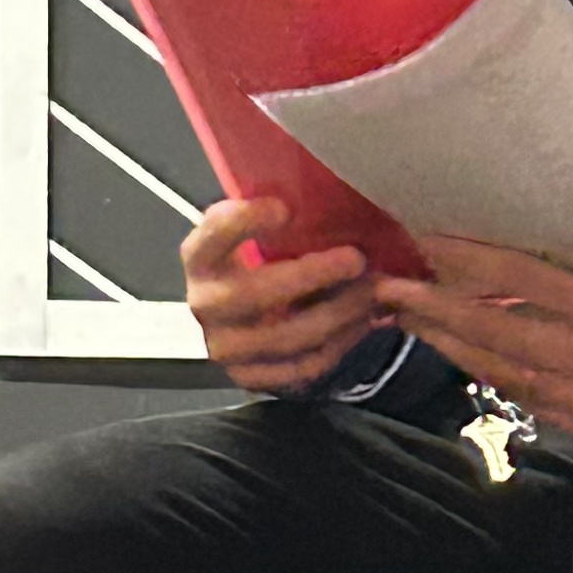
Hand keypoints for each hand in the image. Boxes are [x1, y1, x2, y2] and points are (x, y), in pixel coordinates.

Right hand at [184, 196, 378, 393]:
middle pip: (258, 293)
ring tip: (372, 293)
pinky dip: (337, 347)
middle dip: (313, 275)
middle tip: (357, 259)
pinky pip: (301, 367)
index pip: (212, 237)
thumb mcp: (253, 235)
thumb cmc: (256, 264)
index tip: (283, 209)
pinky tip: (361, 324)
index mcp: (200, 259)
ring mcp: (225, 347)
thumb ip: (269, 216)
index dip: (244, 223)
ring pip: (288, 335)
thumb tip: (323, 195)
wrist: (239, 324)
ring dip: (338, 313)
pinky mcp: (250, 378)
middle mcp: (204, 304)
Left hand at [374, 237, 572, 443]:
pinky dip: (479, 367)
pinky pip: (512, 390)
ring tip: (405, 318)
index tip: (425, 240)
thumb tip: (522, 235)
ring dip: (443, 340)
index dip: (464, 258)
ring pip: (491, 364)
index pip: (516, 277)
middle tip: (387, 289)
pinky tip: (454, 350)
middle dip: (431, 308)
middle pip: (488, 327)